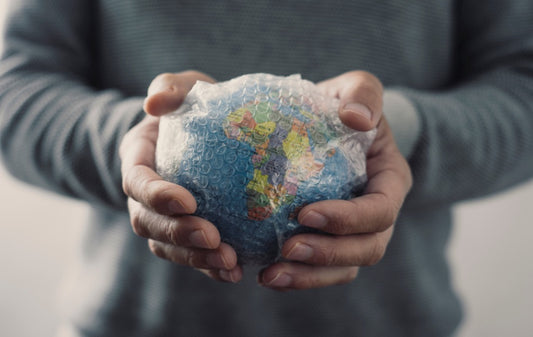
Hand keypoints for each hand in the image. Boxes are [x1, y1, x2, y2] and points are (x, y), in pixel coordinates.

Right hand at [120, 71, 242, 282]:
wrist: (200, 132)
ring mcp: (162, 218)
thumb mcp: (183, 88)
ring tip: (229, 263)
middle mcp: (144, 196)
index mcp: (138, 160)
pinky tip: (236, 271)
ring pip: (167, 247)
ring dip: (195, 259)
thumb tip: (154, 103)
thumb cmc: (191, 108)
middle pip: (148, 223)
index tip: (188, 201)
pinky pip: (191, 255)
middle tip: (213, 239)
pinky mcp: (184, 232)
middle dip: (178, 235)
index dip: (156, 195)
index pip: (136, 182)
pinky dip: (210, 267)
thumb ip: (169, 88)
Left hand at [258, 71, 411, 289]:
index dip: (348, 219)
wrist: (330, 127)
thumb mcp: (356, 88)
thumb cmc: (343, 106)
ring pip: (344, 269)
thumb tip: (356, 118)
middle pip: (367, 249)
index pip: (381, 211)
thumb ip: (362, 93)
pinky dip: (296, 277)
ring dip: (309, 276)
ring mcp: (356, 233)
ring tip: (270, 275)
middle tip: (287, 249)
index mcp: (390, 181)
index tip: (306, 214)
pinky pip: (321, 270)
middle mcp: (379, 215)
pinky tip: (265, 274)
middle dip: (328, 255)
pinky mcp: (330, 242)